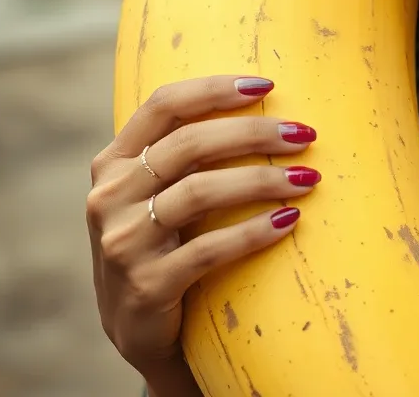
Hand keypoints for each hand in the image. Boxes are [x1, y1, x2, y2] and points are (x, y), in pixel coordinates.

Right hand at [86, 75, 319, 372]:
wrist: (139, 333)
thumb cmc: (165, 243)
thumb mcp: (158, 191)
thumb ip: (186, 152)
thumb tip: (267, 100)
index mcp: (114, 163)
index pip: (163, 105)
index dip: (214, 89)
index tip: (267, 85)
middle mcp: (110, 197)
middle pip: (189, 145)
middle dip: (254, 133)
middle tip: (304, 134)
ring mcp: (122, 243)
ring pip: (199, 192)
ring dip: (262, 180)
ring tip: (308, 178)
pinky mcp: (145, 287)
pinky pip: (208, 249)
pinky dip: (253, 232)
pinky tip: (289, 221)